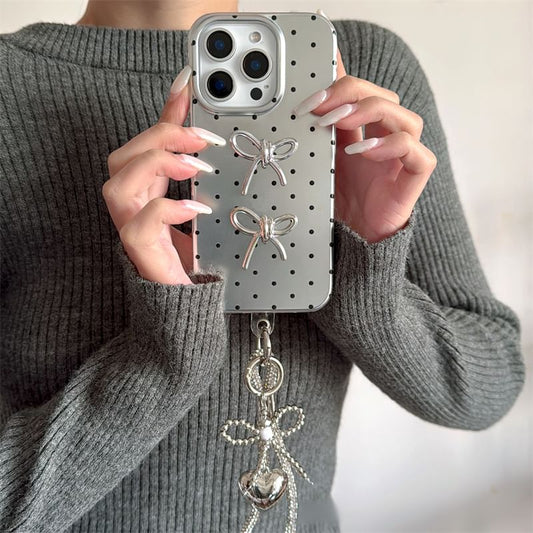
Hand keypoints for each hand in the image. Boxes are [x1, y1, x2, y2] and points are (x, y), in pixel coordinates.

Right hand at [102, 66, 225, 284]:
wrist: (187, 304)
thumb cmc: (194, 256)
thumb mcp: (201, 205)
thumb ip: (199, 175)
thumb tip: (213, 140)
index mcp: (148, 191)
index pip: (147, 143)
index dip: (164, 112)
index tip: (189, 85)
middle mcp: (134, 206)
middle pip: (122, 157)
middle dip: (161, 138)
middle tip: (203, 137)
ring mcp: (134, 228)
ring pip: (117, 185)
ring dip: (158, 166)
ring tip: (197, 166)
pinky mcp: (142, 254)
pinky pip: (137, 227)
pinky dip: (165, 210)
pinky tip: (196, 208)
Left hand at [293, 49, 436, 242]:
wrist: (351, 238)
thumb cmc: (338, 200)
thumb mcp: (322, 160)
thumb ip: (319, 132)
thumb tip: (301, 104)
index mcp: (365, 131)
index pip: (362, 92)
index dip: (343, 77)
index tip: (315, 74)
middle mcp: (387, 139)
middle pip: (384, 98)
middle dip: (350, 94)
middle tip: (319, 105)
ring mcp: (403, 158)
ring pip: (407, 119)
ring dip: (371, 113)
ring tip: (337, 122)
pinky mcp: (412, 179)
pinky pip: (417, 154)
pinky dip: (392, 146)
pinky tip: (363, 151)